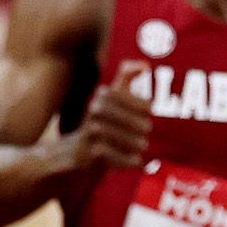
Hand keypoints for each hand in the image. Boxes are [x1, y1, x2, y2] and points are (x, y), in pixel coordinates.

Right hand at [67, 58, 152, 174]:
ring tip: (143, 145)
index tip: (149, 111)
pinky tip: (138, 162)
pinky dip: (124, 159)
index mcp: (101, 97)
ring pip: (110, 134)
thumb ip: (127, 79)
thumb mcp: (112, 99)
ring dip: (130, 140)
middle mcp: (92, 112)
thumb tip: (145, 65)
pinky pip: (106, 155)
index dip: (137, 102)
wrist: (77, 153)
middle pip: (115, 115)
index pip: (120, 96)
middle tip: (147, 130)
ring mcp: (87, 133)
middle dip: (134, 122)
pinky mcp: (86, 154)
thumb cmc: (103, 122)